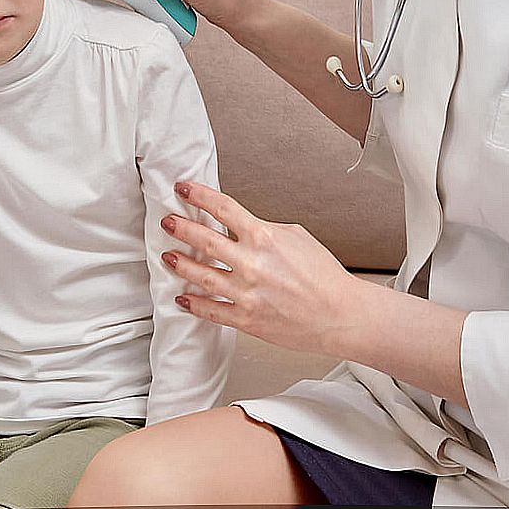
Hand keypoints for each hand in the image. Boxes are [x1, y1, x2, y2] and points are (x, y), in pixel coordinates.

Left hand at [159, 181, 364, 356]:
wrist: (341, 315)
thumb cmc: (324, 275)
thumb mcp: (297, 236)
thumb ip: (265, 228)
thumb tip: (240, 225)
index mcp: (265, 237)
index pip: (223, 208)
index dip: (198, 195)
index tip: (183, 188)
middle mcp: (252, 264)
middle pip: (204, 240)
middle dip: (180, 228)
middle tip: (167, 221)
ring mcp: (247, 293)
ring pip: (201, 276)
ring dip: (181, 264)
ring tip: (167, 256)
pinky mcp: (247, 319)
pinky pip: (212, 310)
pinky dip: (193, 304)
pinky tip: (182, 297)